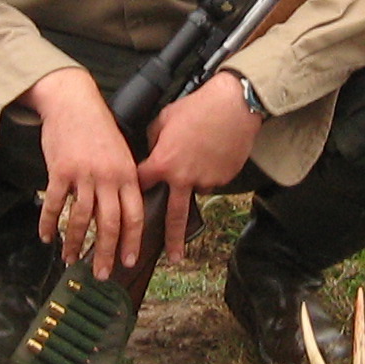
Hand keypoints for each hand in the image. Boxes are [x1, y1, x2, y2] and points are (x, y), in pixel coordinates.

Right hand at [21, 66, 142, 277]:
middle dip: (105, 253)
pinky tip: (47, 237)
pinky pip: (54, 204)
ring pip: (81, 218)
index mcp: (128, 173)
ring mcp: (83, 174)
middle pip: (110, 224)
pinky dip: (50, 224)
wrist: (73, 101)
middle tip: (100, 273)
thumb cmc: (97, 128)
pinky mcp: (60, 170)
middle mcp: (108, 177)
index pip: (135, 215)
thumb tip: (122, 214)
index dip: (132, 242)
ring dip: (75, 243)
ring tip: (70, 259)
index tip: (129, 262)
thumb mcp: (120, 153)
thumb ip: (122, 182)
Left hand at [138, 73, 264, 263]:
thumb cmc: (197, 107)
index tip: (131, 200)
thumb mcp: (164, 119)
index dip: (137, 187)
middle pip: (174, 217)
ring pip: (197, 188)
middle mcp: (183, 178)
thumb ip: (155, 140)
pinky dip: (212, 168)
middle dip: (172, 240)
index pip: (143, 184)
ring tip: (202, 153)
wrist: (233, 105)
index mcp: (164, 163)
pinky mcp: (225, 177)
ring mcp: (207, 180)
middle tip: (171, 258)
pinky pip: (214, 178)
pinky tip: (215, 150)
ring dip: (196, 179)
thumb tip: (153, 149)